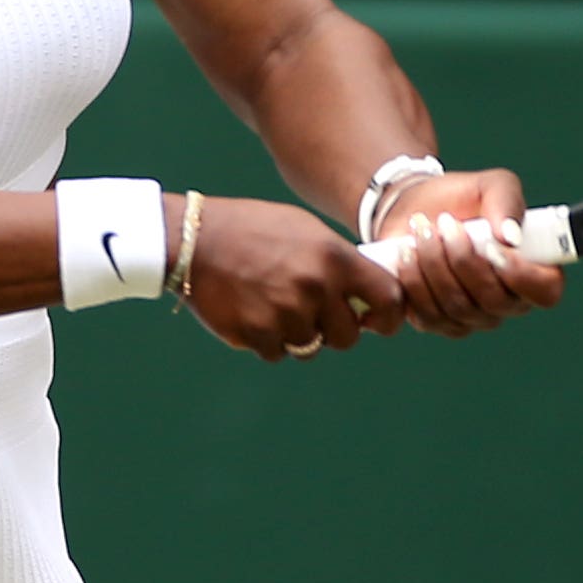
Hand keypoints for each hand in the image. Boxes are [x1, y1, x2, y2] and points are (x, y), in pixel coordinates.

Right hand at [181, 195, 407, 361]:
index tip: (378, 321)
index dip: (389, 316)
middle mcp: (316, 287)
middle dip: (334, 329)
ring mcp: (286, 314)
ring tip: (272, 303)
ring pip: (311, 347)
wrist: (194, 239)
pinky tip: (252, 311)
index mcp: (335, 258)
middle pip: (348, 336)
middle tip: (311, 309)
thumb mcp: (306, 231)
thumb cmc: (253, 230)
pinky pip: (277, 353)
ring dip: (297, 334)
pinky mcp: (257, 334)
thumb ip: (340, 263)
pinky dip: (268, 340)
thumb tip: (369, 295)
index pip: (388, 299)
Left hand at [374, 169, 567, 336]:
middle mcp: (506, 302)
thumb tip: (511, 236)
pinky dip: (413, 281)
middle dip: (464, 259)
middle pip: (493, 300)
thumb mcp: (492, 184)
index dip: (523, 276)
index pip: (546, 291)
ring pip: (457, 307)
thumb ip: (507, 202)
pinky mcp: (436, 322)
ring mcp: (471, 317)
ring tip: (421, 230)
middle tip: (446, 222)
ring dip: (434, 264)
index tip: (494, 246)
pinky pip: (427, 315)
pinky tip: (406, 253)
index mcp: (532, 270)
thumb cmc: (462, 198)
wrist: (414, 207)